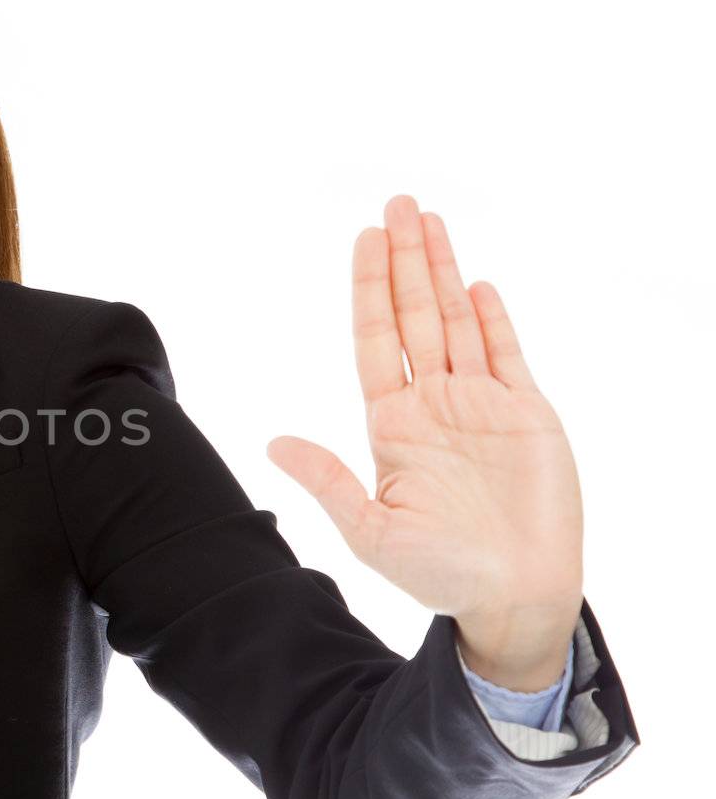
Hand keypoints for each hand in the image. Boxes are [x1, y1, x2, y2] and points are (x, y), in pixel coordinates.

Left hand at [264, 194, 582, 687]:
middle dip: (405, 260)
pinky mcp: (526, 413)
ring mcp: (480, 404)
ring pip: (457, 322)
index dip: (370, 289)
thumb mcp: (370, 529)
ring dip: (444, 271)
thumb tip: (273, 444)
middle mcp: (433, 403)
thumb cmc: (439, 573)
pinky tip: (475, 282)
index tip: (364, 239)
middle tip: (397, 203)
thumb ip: (328, 480)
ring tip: (429, 219)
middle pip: (414, 315)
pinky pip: (506, 354)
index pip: (375, 340)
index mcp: (392, 424)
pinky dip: (492, 318)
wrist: (515, 595)